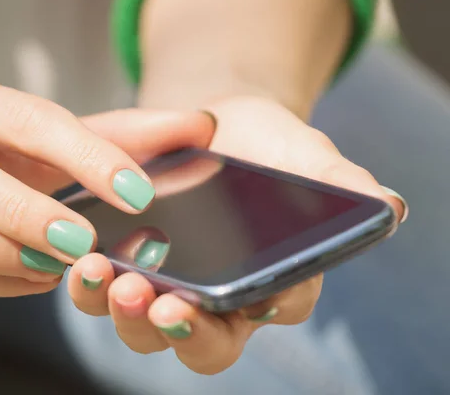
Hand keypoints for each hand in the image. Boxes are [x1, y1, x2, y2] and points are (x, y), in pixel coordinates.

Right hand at [0, 69, 205, 302]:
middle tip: (86, 244)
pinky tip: (26, 279)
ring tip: (56, 268)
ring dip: (1, 257)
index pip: (24, 120)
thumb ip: (114, 134)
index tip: (136, 190)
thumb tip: (198, 128)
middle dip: (29, 216)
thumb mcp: (32, 135)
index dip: (85, 155)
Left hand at [67, 96, 407, 374]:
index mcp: (273, 283)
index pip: (268, 316)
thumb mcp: (305, 155)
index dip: (242, 319)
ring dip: (124, 311)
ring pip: (145, 326)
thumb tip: (387, 205)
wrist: (212, 127)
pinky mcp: (129, 267)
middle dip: (177, 328)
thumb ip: (337, 182)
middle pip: (201, 340)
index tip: (216, 307)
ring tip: (107, 275)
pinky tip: (82, 258)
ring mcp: (171, 287)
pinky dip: (91, 283)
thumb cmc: (267, 146)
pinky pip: (106, 290)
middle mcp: (222, 300)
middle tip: (157, 303)